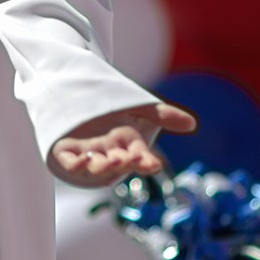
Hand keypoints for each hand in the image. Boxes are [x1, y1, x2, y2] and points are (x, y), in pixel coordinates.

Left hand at [48, 101, 198, 186]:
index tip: (153, 164)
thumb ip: (162, 115)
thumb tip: (192, 123)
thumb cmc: (111, 108)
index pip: (140, 156)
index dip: (146, 161)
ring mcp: (88, 152)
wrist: (75, 94)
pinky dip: (75, 163)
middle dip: (124, 163)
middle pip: (119, 162)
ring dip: (102, 166)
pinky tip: (81, 161)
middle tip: (129, 159)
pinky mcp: (66, 150)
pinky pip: (70, 161)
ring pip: (96, 164)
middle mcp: (109, 151)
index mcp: (128, 144)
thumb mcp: (139, 107)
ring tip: (110, 161)